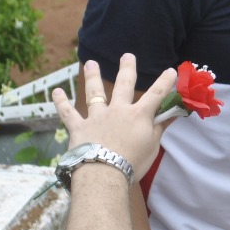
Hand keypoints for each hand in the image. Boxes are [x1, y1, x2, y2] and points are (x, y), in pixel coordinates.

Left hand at [52, 55, 176, 181]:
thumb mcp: (152, 146)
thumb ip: (160, 127)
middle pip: (124, 85)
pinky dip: (61, 102)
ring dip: (93, 76)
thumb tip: (173, 114)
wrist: (104, 173)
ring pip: (95, 93)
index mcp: (139, 115)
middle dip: (127, 69)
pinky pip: (68, 113)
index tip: (171, 70)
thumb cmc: (133, 162)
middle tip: (127, 56)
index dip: (165, 82)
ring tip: (91, 64)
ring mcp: (97, 117)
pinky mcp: (79, 127)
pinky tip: (56, 91)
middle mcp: (118, 110)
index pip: (156, 95)